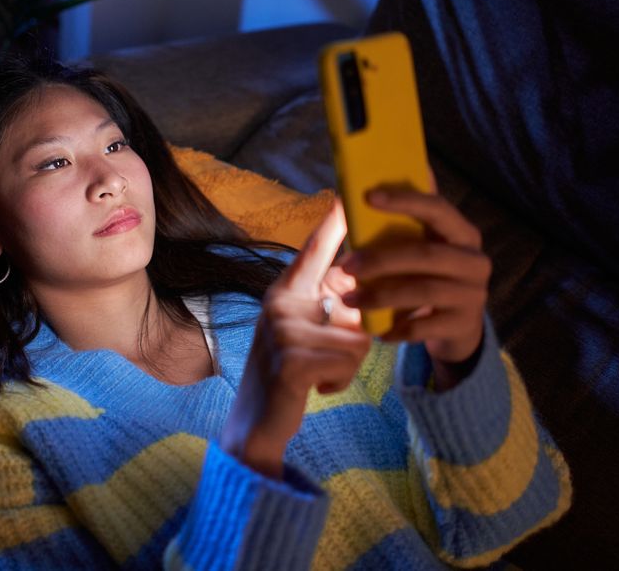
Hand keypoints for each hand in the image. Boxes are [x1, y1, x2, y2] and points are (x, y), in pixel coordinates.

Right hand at [220, 200, 371, 478]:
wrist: (253, 426)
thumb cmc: (286, 376)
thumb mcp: (303, 335)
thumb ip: (329, 310)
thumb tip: (365, 292)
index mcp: (283, 294)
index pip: (313, 251)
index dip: (333, 221)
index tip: (348, 191)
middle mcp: (279, 304)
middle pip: (354, 299)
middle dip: (356, 332)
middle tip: (325, 357)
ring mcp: (283, 331)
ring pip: (358, 337)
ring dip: (348, 365)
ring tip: (319, 376)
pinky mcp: (292, 360)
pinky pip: (348, 361)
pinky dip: (340, 381)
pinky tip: (315, 389)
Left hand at [338, 171, 490, 390]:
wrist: (457, 330)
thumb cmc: (428, 279)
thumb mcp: (421, 249)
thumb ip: (403, 223)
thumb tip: (358, 191)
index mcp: (462, 234)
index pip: (437, 209)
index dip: (405, 201)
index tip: (369, 196)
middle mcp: (474, 261)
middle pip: (425, 254)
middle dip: (381, 260)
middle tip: (347, 266)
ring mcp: (474, 294)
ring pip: (423, 291)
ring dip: (381, 296)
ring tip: (350, 300)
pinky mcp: (465, 325)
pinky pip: (423, 326)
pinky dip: (396, 328)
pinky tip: (376, 331)